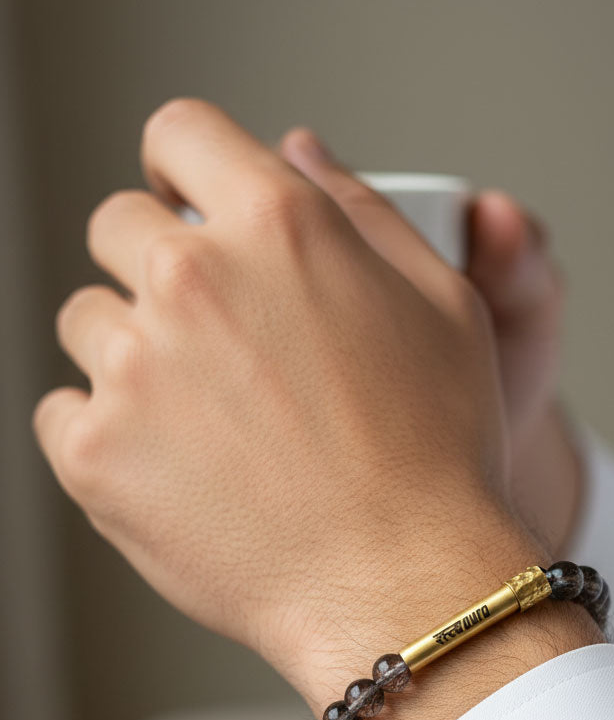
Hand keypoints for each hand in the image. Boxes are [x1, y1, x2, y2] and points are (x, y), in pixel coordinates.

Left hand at [34, 100, 561, 716]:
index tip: (183, 202)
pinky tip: (173, 468)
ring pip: (85, 322)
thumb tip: (299, 155)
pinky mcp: (96, 455)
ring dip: (133, 354)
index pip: (180, 134)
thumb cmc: (439, 456)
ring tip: (207, 421)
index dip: (181, 166)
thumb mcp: (443, 306)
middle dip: (155, 265)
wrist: (405, 585)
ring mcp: (134, 369)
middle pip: (118, 227)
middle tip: (212, 339)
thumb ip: (362, 213)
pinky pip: (63, 413)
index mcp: (277, 226)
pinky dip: (105, 434)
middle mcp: (191, 280)